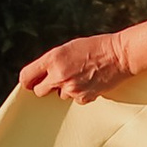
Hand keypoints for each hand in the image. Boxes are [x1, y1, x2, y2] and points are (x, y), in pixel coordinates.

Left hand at [16, 30, 131, 103]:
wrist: (120, 55)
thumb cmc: (95, 47)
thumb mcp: (69, 48)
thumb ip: (53, 61)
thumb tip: (41, 76)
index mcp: (53, 58)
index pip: (27, 76)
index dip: (27, 80)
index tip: (30, 82)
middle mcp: (59, 74)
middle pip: (39, 91)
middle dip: (45, 86)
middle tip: (56, 80)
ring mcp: (71, 88)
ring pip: (59, 95)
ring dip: (65, 89)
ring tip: (80, 76)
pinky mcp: (82, 98)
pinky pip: (74, 99)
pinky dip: (79, 93)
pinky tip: (89, 82)